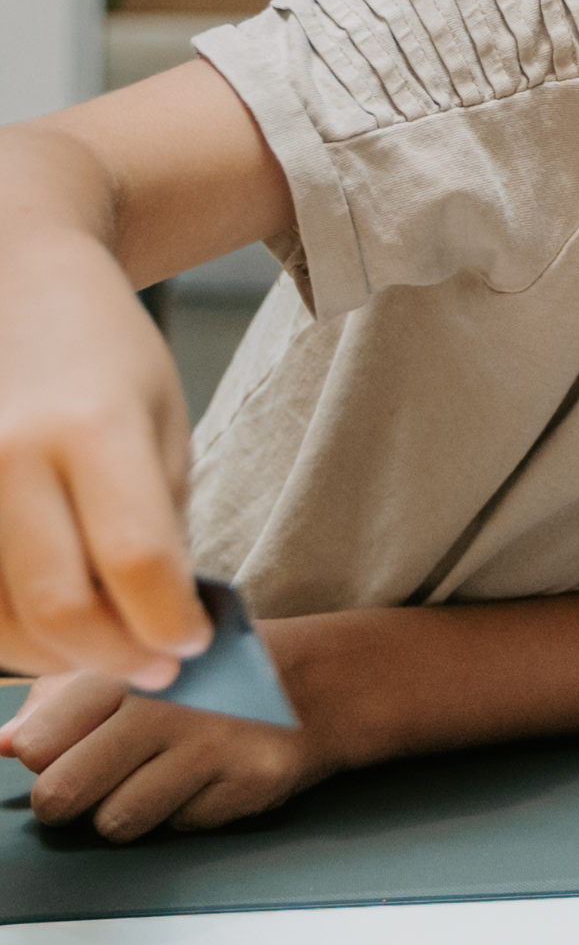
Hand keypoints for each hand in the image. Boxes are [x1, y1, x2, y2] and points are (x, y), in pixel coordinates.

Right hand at [0, 244, 207, 686]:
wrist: (13, 278)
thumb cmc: (105, 353)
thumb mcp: (165, 420)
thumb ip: (162, 519)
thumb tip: (163, 619)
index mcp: (93, 428)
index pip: (136, 560)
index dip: (168, 622)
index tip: (194, 644)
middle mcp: (9, 456)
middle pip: (58, 604)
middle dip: (116, 655)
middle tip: (156, 666)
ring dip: (54, 657)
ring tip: (101, 648)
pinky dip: (2, 633)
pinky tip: (41, 630)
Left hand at [1, 671, 332, 839]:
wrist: (325, 677)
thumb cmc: (216, 670)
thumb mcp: (139, 662)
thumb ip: (63, 698)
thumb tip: (6, 743)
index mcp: (131, 670)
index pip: (35, 744)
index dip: (42, 756)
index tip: (60, 750)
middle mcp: (169, 707)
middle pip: (62, 795)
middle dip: (68, 798)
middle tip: (91, 782)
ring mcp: (213, 748)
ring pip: (117, 823)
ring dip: (128, 810)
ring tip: (155, 778)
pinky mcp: (250, 783)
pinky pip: (182, 827)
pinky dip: (187, 810)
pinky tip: (206, 777)